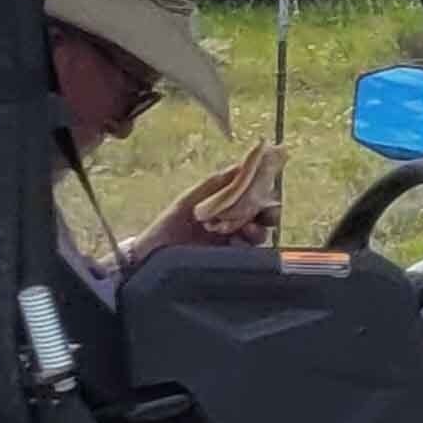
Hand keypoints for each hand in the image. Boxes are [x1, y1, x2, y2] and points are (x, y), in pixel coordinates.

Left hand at [138, 142, 281, 255]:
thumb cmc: (167, 225)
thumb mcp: (189, 199)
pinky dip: (247, 246)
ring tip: (246, 230)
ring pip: (260, 232)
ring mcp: (232, 240)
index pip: (254, 192)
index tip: (270, 185)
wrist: (151, 256)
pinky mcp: (230, 259)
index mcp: (225, 202)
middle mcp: (232, 220)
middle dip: (269, 213)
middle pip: (263, 214)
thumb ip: (217, 183)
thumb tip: (244, 163)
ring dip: (258, 230)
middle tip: (267, 215)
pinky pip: (250, 252)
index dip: (265, 189)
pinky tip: (236, 243)